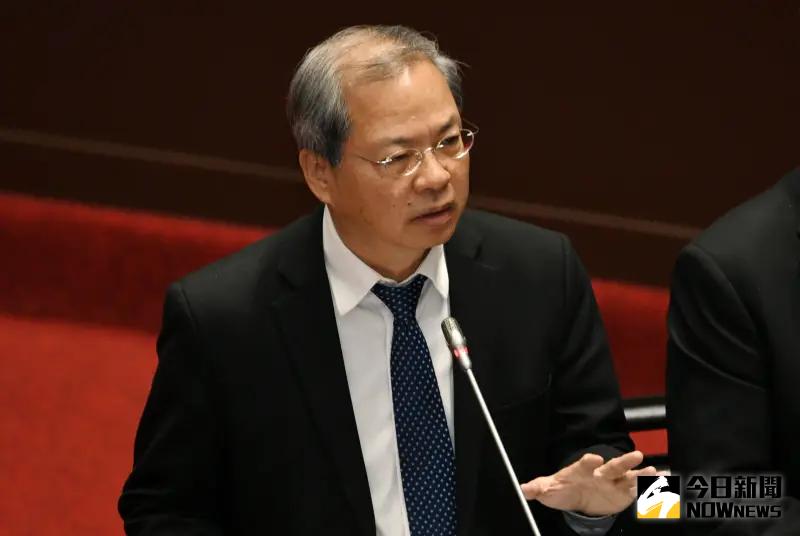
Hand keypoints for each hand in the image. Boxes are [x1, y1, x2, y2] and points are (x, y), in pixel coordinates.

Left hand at [520, 450, 656, 515]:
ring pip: (629, 475)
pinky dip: (651, 486)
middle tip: (636, 455)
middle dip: (623, 461)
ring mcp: (614, 482)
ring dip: (641, 473)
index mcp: (580, 471)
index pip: (584, 464)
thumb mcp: (548, 490)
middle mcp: (600, 473)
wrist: (576, 497)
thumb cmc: (562, 490)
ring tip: (655, 470)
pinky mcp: (624, 492)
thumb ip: (537, 489)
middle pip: (612, 466)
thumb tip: (523, 489)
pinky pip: (639, 489)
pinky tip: (665, 481)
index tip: (594, 458)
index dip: (588, 461)